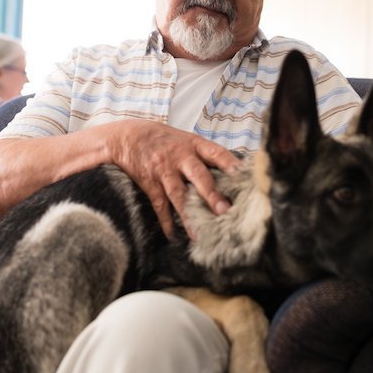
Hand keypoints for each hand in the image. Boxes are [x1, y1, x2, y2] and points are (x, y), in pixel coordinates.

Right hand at [104, 120, 239, 237]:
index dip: (232, 166)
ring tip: (200, 233)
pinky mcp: (149, 183)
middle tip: (224, 210)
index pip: (217, 154)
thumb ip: (207, 157)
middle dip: (211, 194)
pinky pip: (159, 204)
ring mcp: (164, 170)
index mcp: (194, 144)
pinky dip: (165, 220)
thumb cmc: (165, 140)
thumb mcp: (187, 140)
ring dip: (189, 215)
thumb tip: (236, 174)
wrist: (127, 136)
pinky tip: (172, 235)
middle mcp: (180, 157)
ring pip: (178, 194)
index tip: (245, 179)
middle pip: (198, 175)